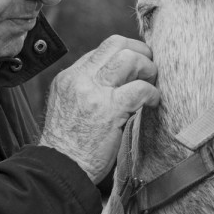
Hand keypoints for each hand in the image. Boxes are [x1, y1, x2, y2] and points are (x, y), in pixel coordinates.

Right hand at [39, 36, 159, 182]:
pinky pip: (140, 89)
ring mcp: (94, 92)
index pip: (101, 50)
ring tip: (151, 84)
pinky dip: (152, 93)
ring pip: (129, 58)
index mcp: (69, 78)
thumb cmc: (69, 147)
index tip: (136, 66)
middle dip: (139, 51)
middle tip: (149, 68)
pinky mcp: (109, 110)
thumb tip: (117, 81)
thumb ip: (87, 90)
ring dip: (148, 68)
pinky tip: (153, 103)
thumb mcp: (68, 108)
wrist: (60, 169)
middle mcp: (79, 79)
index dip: (124, 53)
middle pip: (116, 44)